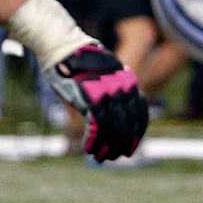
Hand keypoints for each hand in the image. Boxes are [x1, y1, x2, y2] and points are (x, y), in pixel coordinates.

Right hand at [44, 42, 148, 160]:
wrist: (61, 45)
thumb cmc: (79, 60)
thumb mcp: (104, 72)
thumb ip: (114, 87)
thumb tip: (119, 104)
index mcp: (128, 81)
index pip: (141, 113)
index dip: (137, 134)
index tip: (132, 147)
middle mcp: (121, 88)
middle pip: (128, 125)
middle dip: (123, 145)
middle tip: (115, 157)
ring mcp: (106, 93)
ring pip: (113, 129)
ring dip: (107, 147)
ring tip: (100, 157)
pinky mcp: (89, 98)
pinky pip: (96, 127)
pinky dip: (94, 141)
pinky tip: (89, 149)